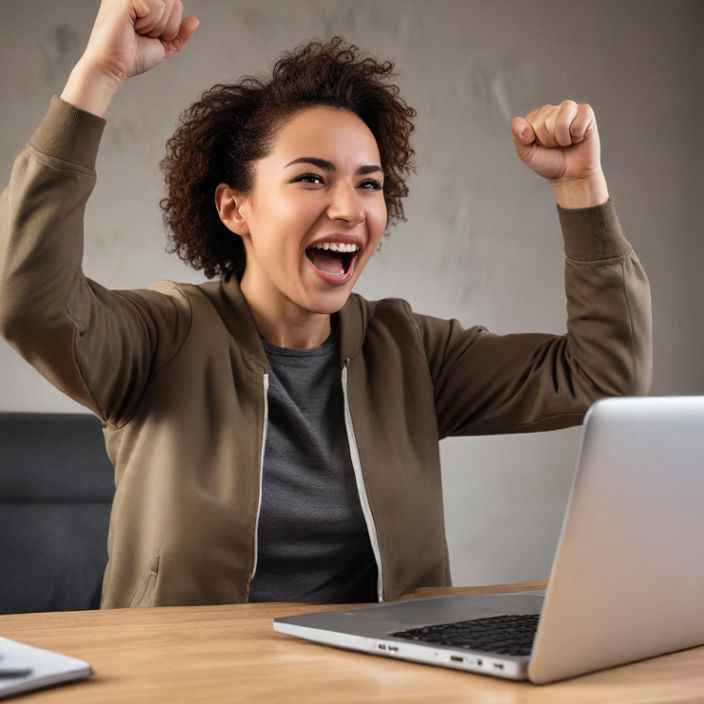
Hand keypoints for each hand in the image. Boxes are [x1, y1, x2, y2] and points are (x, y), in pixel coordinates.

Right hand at [61, 0, 198, 115]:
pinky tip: (133, 27)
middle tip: (144, 34)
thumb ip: (179, 34)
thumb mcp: (163, 46)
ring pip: (167, 3)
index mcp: (142, 2)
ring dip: (158, 26)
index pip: (175, 3)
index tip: (149, 34)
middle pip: (174, 1)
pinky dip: (150, 23)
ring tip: (138, 31)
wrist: (112, 68)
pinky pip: (157, 5)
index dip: (170, 25)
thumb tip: (195, 21)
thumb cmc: (131, 57)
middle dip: (167, 26)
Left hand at [511, 101, 607, 207]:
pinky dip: (578, 134)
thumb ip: (518, 138)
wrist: (570, 175)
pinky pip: (581, 119)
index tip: (543, 147)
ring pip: (563, 120)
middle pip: (547, 122)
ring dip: (564, 138)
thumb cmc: (549, 163)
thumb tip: (517, 123)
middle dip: (551, 140)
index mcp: (535, 117)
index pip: (532, 123)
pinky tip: (578, 137)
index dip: (538, 140)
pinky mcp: (586, 112)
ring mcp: (569, 109)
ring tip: (566, 142)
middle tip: (556, 146)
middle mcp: (552, 110)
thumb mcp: (527, 154)